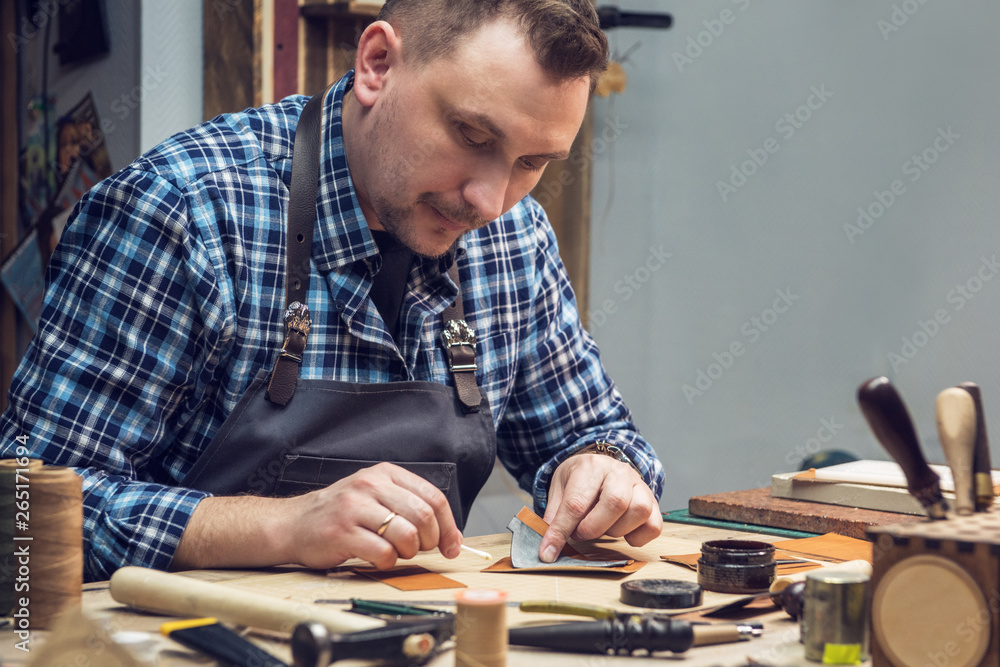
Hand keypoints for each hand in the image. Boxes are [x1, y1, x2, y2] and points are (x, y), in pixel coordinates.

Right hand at [284, 462, 462, 568]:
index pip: (433, 497)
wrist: (293, 524)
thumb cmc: (341, 514)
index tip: (452, 545)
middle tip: (419, 550)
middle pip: (423, 516)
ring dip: (407, 552)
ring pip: (406, 535)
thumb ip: (409, 507)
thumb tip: (449, 536)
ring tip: (394, 552)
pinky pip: (383, 553)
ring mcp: (355, 508)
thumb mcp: (375, 496)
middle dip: (429, 541)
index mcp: (385, 474)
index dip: (448, 526)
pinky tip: (376, 557)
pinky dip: (387, 562)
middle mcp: (371, 485)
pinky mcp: (342, 532)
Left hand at [539, 454, 660, 562]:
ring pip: (638, 511)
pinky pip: (654, 526)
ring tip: (602, 528)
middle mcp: (619, 472)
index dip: (561, 531)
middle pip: (616, 502)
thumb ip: (554, 515)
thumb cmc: (580, 479)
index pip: (576, 502)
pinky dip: (637, 537)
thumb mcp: (560, 488)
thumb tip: (548, 546)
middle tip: (580, 533)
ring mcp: (639, 485)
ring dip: (616, 531)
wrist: (601, 465)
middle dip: (593, 528)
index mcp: (591, 466)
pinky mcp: (653, 502)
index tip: (548, 552)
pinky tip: (622, 532)